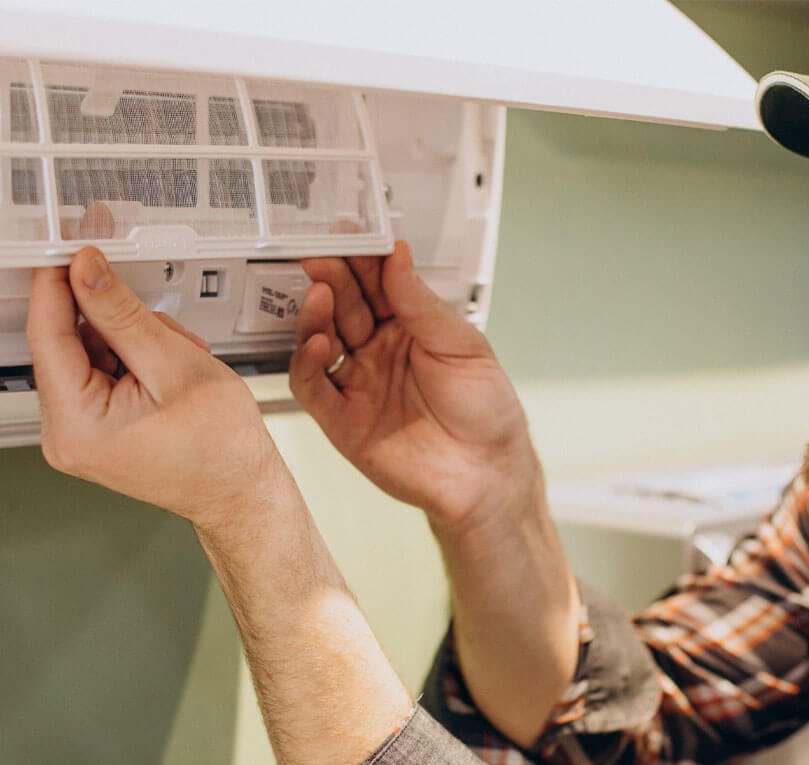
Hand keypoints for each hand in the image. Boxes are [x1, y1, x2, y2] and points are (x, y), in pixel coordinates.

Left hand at [30, 247, 283, 528]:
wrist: (243, 493)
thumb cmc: (224, 450)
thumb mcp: (176, 364)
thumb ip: (122, 313)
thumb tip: (85, 270)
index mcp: (76, 425)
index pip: (47, 334)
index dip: (61, 284)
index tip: (77, 252)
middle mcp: (65, 436)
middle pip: (68, 345)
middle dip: (117, 325)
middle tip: (165, 331)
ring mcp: (77, 437)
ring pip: (87, 357)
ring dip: (132, 344)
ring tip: (179, 363)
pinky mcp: (93, 433)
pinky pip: (98, 377)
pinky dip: (133, 364)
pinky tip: (168, 374)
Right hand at [289, 242, 540, 535]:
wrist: (487, 474)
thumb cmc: (486, 412)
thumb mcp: (463, 345)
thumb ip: (422, 304)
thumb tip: (397, 255)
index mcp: (410, 327)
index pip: (376, 283)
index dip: (361, 258)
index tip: (349, 232)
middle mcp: (378, 351)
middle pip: (343, 305)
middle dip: (331, 277)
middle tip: (321, 255)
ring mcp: (358, 384)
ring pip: (321, 340)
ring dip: (314, 314)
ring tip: (319, 292)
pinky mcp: (343, 420)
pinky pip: (312, 386)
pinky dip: (307, 363)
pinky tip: (319, 343)